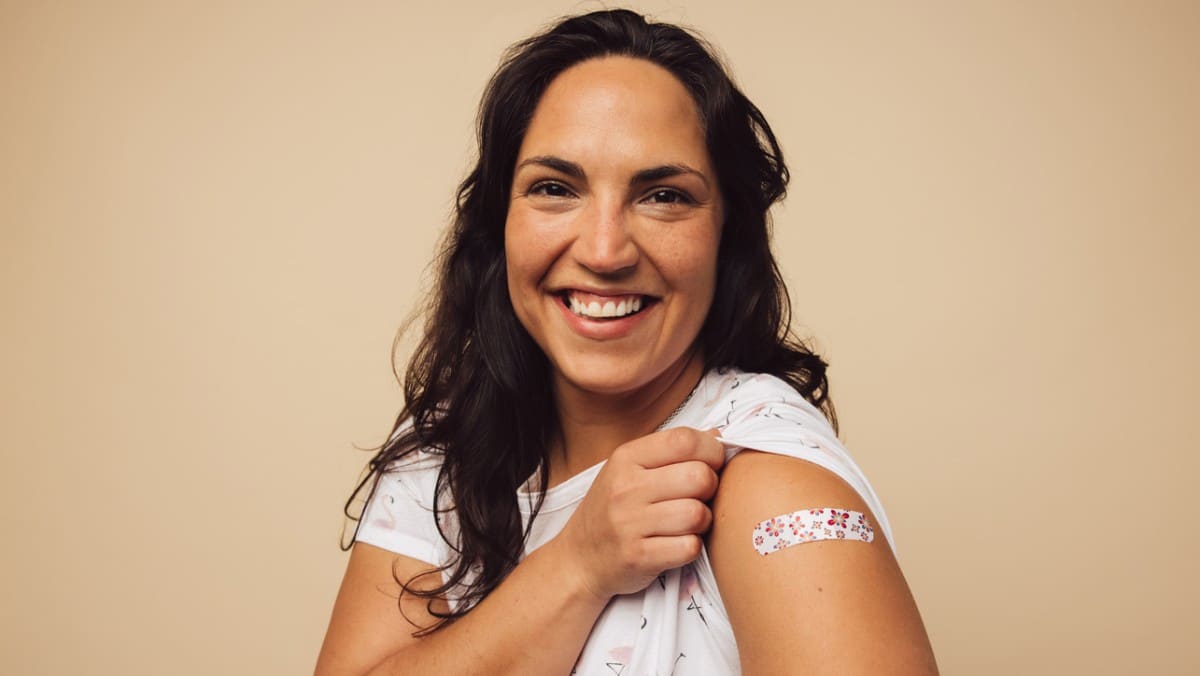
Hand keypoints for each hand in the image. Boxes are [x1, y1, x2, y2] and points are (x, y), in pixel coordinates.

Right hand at [554, 427, 725, 600]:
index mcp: (626, 458)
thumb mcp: (629, 470)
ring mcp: (629, 524)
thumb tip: (717, 435)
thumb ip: (670, 451)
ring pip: (697, 513)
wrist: (577, 559)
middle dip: (711, 488)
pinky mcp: (638, 557)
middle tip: (699, 497)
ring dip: (702, 521)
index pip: (684, 440)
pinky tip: (677, 543)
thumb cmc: (611, 511)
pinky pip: (689, 547)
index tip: (713, 463)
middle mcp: (626, 487)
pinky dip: (691, 547)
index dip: (712, 451)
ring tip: (688, 523)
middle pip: (699, 477)